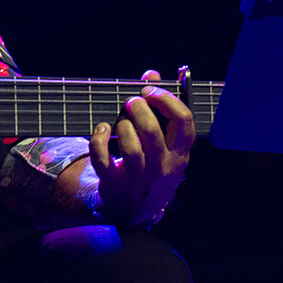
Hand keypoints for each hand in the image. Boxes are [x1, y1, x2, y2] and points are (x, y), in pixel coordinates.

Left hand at [89, 70, 194, 226]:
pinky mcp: (115, 184)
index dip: (166, 99)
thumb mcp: (164, 142)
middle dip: (139, 111)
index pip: (184, 121)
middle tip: (130, 101)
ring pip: (131, 149)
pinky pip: (102, 160)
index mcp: (180, 154)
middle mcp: (163, 167)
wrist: (134, 209)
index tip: (149, 90)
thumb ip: (159, 106)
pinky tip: (101, 130)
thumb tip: (151, 73)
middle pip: (152, 133)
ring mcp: (139, 178)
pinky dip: (98, 140)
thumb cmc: (152, 165)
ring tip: (120, 121)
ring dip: (122, 127)